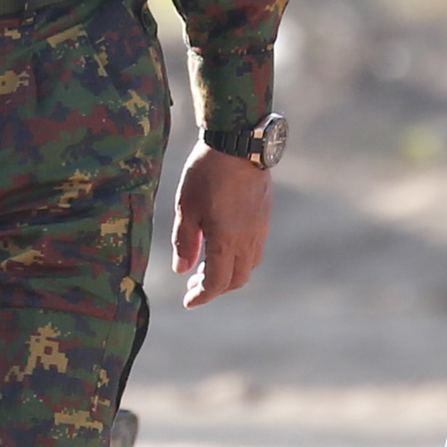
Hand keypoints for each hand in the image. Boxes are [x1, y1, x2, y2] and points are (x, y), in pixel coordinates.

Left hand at [170, 145, 270, 307]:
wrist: (240, 143)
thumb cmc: (207, 173)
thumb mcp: (186, 206)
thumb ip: (184, 241)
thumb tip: (181, 270)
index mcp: (225, 241)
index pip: (216, 283)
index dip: (201, 296)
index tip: (188, 302)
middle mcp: (247, 240)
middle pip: (236, 280)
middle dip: (215, 289)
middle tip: (194, 286)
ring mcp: (259, 230)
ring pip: (249, 266)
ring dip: (229, 275)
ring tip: (207, 267)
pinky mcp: (264, 218)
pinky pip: (255, 250)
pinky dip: (239, 259)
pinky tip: (224, 247)